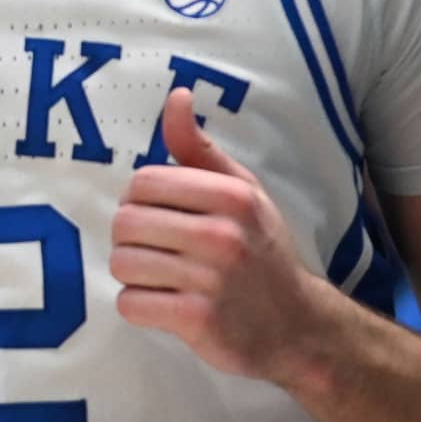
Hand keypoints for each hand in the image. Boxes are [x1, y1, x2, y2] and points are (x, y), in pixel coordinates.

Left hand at [114, 91, 331, 384]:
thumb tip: (177, 96)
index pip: (143, 182)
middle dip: (130, 238)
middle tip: (156, 250)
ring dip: (133, 274)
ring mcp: (211, 280)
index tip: (158, 216)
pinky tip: (166, 303)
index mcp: (231, 195)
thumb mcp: (242, 192)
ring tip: (160, 276)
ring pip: (123, 263)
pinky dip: (139, 306)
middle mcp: (222, 233)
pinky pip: (131, 304)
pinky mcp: (198, 320)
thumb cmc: (262, 250)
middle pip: (125, 222)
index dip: (138, 199)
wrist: (298, 325)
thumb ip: (200, 149)